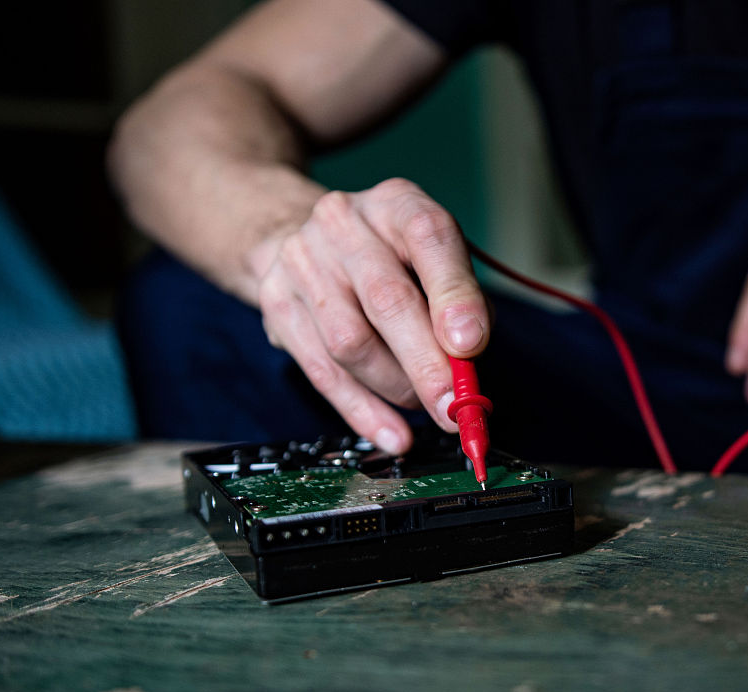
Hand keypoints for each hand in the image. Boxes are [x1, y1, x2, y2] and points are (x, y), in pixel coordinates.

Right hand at [254, 178, 487, 452]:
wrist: (303, 237)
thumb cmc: (390, 257)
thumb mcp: (434, 259)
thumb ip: (460, 301)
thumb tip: (468, 360)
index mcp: (395, 203)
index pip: (428, 238)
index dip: (454, 295)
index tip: (471, 346)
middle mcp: (343, 223)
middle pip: (386, 300)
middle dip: (427, 364)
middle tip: (454, 408)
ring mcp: (303, 262)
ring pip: (350, 343)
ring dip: (396, 387)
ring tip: (426, 404)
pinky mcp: (276, 303)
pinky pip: (321, 371)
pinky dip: (362, 410)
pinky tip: (392, 433)